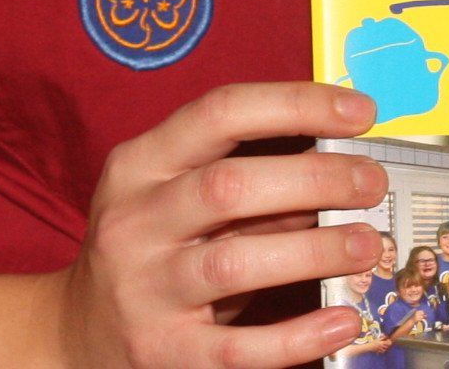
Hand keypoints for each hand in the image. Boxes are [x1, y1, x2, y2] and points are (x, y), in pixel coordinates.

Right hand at [55, 81, 384, 368]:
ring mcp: (145, 291)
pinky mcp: (165, 353)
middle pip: (229, 185)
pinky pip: (240, 347)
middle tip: (371, 182)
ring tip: (365, 244)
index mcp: (139, 165)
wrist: (77, 334)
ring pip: (235, 261)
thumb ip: (247, 181)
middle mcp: (134, 222)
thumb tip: (338, 163)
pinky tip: (342, 319)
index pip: (220, 112)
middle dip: (316, 178)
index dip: (296, 105)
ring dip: (314, 249)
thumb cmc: (147, 251)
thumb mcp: (174, 198)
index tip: (358, 111)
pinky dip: (299, 334)